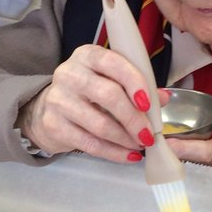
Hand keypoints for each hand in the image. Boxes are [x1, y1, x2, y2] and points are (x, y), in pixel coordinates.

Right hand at [17, 44, 169, 162]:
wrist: (48, 109)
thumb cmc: (86, 92)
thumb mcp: (109, 80)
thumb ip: (136, 86)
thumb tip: (163, 98)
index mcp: (87, 56)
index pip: (113, 63)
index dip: (134, 83)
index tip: (149, 104)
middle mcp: (69, 74)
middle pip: (108, 95)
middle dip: (134, 119)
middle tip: (148, 134)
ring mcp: (58, 100)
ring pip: (100, 124)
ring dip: (125, 139)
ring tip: (140, 145)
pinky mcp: (53, 125)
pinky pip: (90, 143)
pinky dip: (113, 153)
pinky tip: (127, 155)